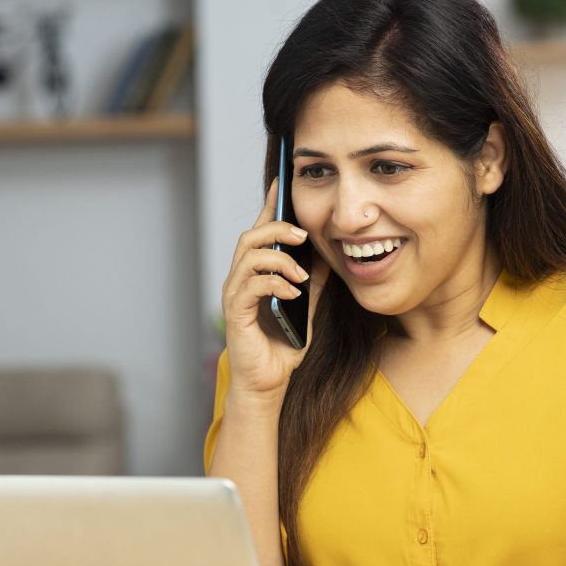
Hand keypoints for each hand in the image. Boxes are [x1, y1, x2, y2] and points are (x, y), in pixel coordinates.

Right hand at [220, 177, 328, 403]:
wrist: (269, 383)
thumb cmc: (284, 346)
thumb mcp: (308, 306)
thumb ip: (314, 281)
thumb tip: (330, 254)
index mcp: (255, 274)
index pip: (260, 231)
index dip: (269, 206)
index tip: (281, 183)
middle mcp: (240, 280)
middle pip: (249, 238)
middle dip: (276, 229)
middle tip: (302, 233)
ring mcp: (235, 296)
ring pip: (247, 258)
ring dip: (278, 258)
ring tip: (301, 271)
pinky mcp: (235, 314)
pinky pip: (251, 287)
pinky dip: (274, 283)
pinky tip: (293, 291)